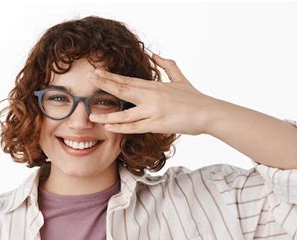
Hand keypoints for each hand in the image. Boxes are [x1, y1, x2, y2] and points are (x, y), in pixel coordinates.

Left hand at [87, 54, 211, 135]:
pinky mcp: (158, 124)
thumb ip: (167, 65)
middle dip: (104, 84)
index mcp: (154, 86)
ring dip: (107, 115)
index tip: (96, 72)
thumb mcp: (180, 78)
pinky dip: (121, 128)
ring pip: (125, 113)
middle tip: (88, 79)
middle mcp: (151, 96)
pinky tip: (109, 127)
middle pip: (123, 89)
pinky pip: (135, 127)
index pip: (127, 80)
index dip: (110, 76)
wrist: (208, 112)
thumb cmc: (195, 98)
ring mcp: (153, 111)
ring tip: (91, 115)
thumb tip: (154, 54)